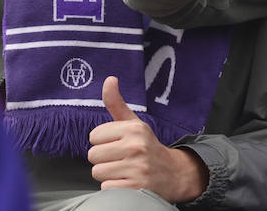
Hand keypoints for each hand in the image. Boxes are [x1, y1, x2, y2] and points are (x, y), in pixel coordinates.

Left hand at [88, 77, 208, 201]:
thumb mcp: (134, 124)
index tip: (117, 144)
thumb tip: (109, 79)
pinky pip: (106, 188)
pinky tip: (126, 182)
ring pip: (97, 172)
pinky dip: (113, 187)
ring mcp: (137, 168)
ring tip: (123, 170)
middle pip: (93, 155)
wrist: (173, 173)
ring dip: (107, 174)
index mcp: (134, 129)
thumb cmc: (147, 147)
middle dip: (103, 159)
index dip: (103, 141)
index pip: (94, 136)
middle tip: (120, 159)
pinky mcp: (135, 188)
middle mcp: (136, 147)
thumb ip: (117, 103)